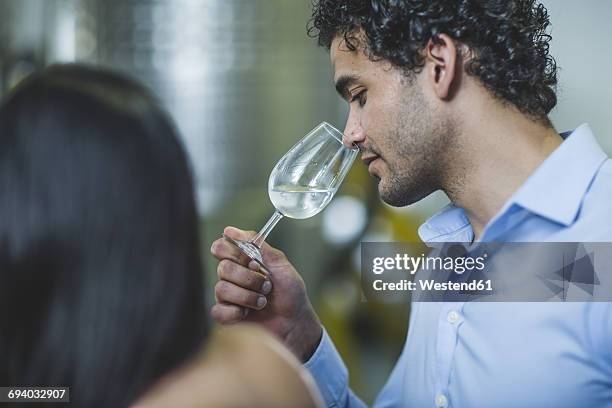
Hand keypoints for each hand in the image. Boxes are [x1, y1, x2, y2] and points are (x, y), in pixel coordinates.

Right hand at [210, 227, 322, 361]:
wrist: (296, 322)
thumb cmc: (290, 293)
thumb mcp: (280, 264)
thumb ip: (258, 245)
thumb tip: (230, 230)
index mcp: (243, 261)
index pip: (221, 248)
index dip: (234, 252)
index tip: (253, 260)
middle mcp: (233, 277)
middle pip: (223, 268)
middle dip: (249, 278)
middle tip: (267, 285)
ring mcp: (228, 297)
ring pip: (221, 289)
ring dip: (248, 296)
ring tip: (263, 302)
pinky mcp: (227, 316)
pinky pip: (218, 310)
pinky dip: (236, 312)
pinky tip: (248, 313)